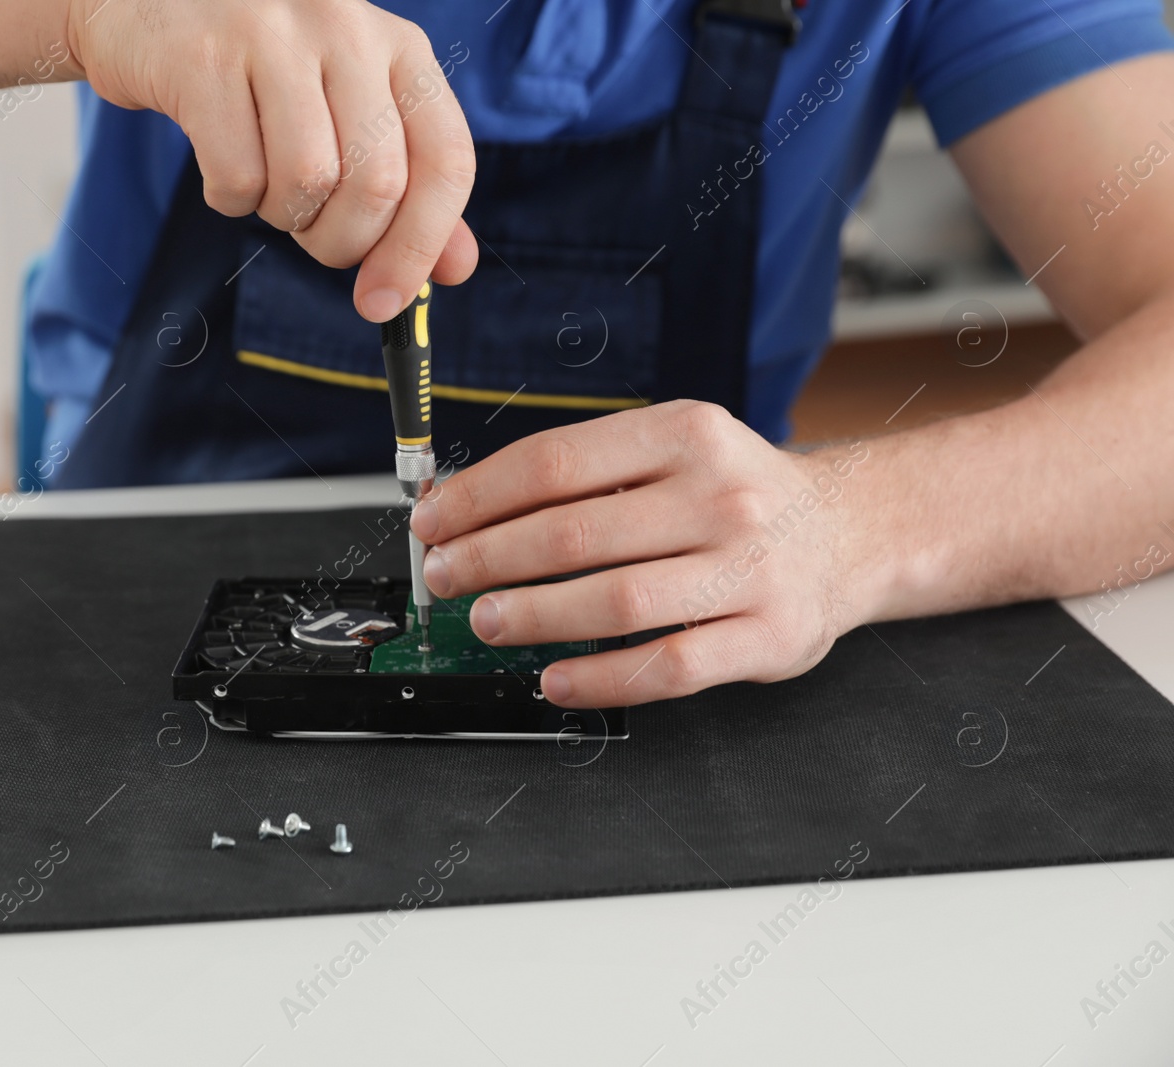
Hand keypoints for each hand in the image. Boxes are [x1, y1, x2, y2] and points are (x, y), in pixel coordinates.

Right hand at [67, 0, 477, 320]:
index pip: (446, 161)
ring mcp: (274, 35)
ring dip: (282, 217)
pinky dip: (230, 199)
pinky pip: (237, 176)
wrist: (149, 6)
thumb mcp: (350, 113)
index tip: (384, 302)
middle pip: (377, 184)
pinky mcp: (205, 58)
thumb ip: (408, 188)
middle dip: (340, 242)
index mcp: (401, 48)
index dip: (420, 247)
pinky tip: (222, 164)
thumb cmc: (262, 74)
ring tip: (266, 185)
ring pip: (308, 182)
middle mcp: (348, 29)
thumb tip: (455, 269)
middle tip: (310, 236)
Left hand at [410, 402, 873, 707]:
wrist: (850, 532)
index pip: (555, 463)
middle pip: (573, 534)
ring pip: (614, 602)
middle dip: (488, 559)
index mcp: (685, 434)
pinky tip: (554, 679)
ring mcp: (747, 569)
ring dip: (533, 617)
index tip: (434, 521)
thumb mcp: (674, 452)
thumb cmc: (737, 495)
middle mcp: (719, 496)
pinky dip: (600, 679)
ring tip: (488, 622)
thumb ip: (588, 475)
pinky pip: (667, 666)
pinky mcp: (766, 636)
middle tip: (446, 578)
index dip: (479, 497)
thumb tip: (470, 506)